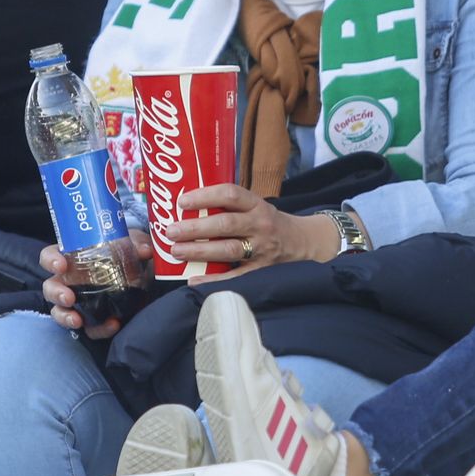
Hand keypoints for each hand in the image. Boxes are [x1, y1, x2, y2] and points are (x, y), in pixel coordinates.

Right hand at [40, 230, 152, 339]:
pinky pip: (91, 329)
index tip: (61, 265)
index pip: (50, 256)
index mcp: (72, 257)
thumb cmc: (127, 253)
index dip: (50, 260)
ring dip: (65, 317)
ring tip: (77, 320)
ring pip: (60, 312)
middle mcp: (70, 280)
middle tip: (68, 297)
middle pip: (51, 287)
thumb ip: (137, 244)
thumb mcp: (132, 244)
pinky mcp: (93, 320)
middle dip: (56, 293)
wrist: (144, 275)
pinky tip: (112, 324)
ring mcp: (79, 302)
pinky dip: (100, 329)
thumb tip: (145, 250)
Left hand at [165, 184, 339, 283]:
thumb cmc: (269, 222)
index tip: (182, 201)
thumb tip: (186, 208)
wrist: (303, 242)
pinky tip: (194, 281)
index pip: (230, 195)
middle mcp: (260, 225)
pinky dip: (214, 280)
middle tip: (171, 230)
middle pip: (225, 224)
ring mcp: (261, 249)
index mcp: (257, 204)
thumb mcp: (256, 206)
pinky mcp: (261, 271)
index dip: (205, 196)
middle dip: (195, 228)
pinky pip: (236, 277)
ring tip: (176, 251)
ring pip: (228, 250)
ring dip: (200, 251)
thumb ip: (229, 207)